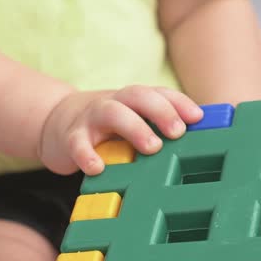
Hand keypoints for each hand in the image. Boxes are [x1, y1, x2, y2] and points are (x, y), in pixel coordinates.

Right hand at [38, 86, 202, 174]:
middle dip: (161, 111)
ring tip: (151, 147)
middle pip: (138, 96)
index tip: (197, 118)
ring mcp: (92, 118)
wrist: (58, 122)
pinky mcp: (71, 137)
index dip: (179, 103)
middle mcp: (115, 103)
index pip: (160, 93)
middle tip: (177, 132)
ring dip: (134, 127)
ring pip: (112, 112)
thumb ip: (160, 129)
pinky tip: (97, 167)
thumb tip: (202, 143)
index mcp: (134, 100)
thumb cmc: (109, 127)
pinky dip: (87, 154)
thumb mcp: (134, 122)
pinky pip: (78, 143)